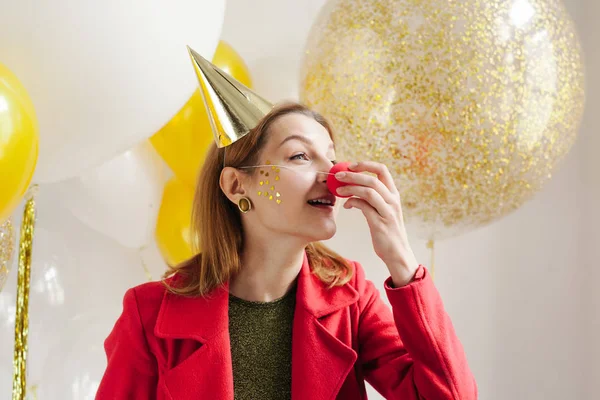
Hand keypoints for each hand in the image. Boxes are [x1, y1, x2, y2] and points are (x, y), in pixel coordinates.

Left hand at [335, 161, 418, 285]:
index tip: (350, 165)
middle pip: (372, 179)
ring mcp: (388, 211)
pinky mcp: (380, 223)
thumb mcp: (382, 211)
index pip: (382, 170)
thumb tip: (352, 187)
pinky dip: (353, 202)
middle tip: (337, 175)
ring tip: (338, 190)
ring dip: (350, 188)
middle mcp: (393, 200)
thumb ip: (372, 198)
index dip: (365, 164)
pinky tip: (347, 205)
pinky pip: (365, 206)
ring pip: (369, 191)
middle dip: (353, 175)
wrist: (397, 253)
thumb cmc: (386, 231)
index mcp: (393, 194)